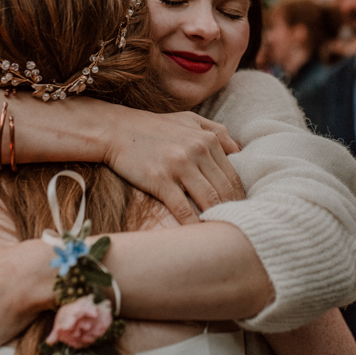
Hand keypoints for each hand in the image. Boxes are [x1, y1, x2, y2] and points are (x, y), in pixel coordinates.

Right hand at [102, 109, 244, 222]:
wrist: (115, 130)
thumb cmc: (153, 127)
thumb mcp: (189, 120)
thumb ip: (216, 131)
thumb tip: (240, 151)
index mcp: (207, 138)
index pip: (233, 175)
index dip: (239, 197)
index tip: (239, 211)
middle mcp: (197, 150)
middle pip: (224, 190)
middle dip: (232, 210)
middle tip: (234, 227)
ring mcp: (179, 165)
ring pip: (210, 200)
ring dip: (217, 218)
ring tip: (220, 234)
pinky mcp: (160, 180)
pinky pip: (184, 209)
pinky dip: (194, 224)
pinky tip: (198, 235)